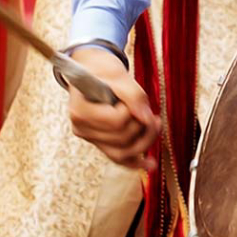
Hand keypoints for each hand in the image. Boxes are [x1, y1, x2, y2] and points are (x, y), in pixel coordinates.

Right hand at [68, 47, 160, 168]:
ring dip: (145, 141)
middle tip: (154, 114)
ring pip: (122, 153)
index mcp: (80, 110)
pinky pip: (118, 158)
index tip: (134, 99)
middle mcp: (81, 129)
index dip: (132, 112)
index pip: (116, 121)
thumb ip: (134, 97)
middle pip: (122, 140)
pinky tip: (150, 165)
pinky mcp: (100, 143)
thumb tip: (147, 120)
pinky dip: (135, 162)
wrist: (94, 73)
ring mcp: (90, 138)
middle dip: (144, 128)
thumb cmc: (105, 72)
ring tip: (155, 125)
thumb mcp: (121, 77)